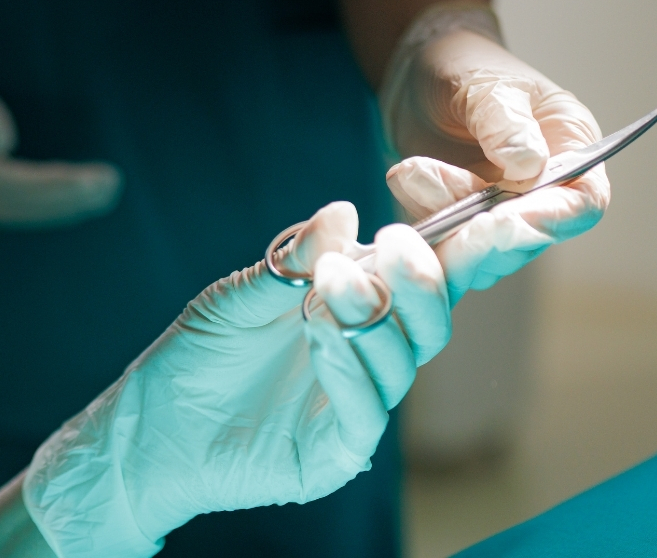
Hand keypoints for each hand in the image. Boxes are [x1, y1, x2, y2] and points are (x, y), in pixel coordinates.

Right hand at [0, 0, 120, 227]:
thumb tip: (3, 143)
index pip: (6, 188)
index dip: (53, 190)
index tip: (94, 181)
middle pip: (12, 205)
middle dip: (64, 200)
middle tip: (112, 185)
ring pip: (12, 206)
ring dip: (59, 204)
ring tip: (104, 192)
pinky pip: (9, 195)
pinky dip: (44, 197)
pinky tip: (74, 189)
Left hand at [22, 202, 451, 557]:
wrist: (149, 428)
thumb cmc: (199, 356)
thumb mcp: (239, 293)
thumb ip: (293, 259)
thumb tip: (343, 213)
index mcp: (362, 303)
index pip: (433, 269)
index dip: (477, 241)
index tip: (506, 207)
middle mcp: (373, 352)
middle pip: (436, 315)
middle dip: (423, 277)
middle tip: (393, 244)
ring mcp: (361, 402)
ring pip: (406, 357)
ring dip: (373, 314)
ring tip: (327, 286)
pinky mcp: (340, 449)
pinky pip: (366, 409)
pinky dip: (350, 367)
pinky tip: (321, 333)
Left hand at [381, 3, 608, 301]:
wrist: (418, 76)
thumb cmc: (467, 68)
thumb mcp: (487, 86)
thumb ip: (506, 123)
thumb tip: (528, 167)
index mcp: (571, 151)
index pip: (581, 203)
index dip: (549, 220)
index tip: (506, 220)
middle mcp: (541, 193)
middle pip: (528, 241)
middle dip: (485, 239)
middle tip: (452, 222)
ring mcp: (497, 215)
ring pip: (481, 254)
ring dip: (446, 224)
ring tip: (414, 171)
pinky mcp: (457, 226)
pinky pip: (441, 244)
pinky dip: (421, 218)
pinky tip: (406, 175)